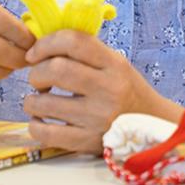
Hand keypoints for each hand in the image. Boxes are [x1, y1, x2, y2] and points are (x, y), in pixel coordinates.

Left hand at [23, 30, 181, 154]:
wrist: (152, 126)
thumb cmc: (126, 91)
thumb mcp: (116, 65)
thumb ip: (86, 52)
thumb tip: (43, 42)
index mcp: (115, 65)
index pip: (73, 42)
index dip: (46, 43)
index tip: (35, 53)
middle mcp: (108, 89)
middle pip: (56, 70)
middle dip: (36, 73)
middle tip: (38, 79)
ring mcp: (98, 118)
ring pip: (44, 103)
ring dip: (31, 100)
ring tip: (38, 100)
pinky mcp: (88, 142)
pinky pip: (46, 133)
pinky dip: (34, 125)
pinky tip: (40, 120)